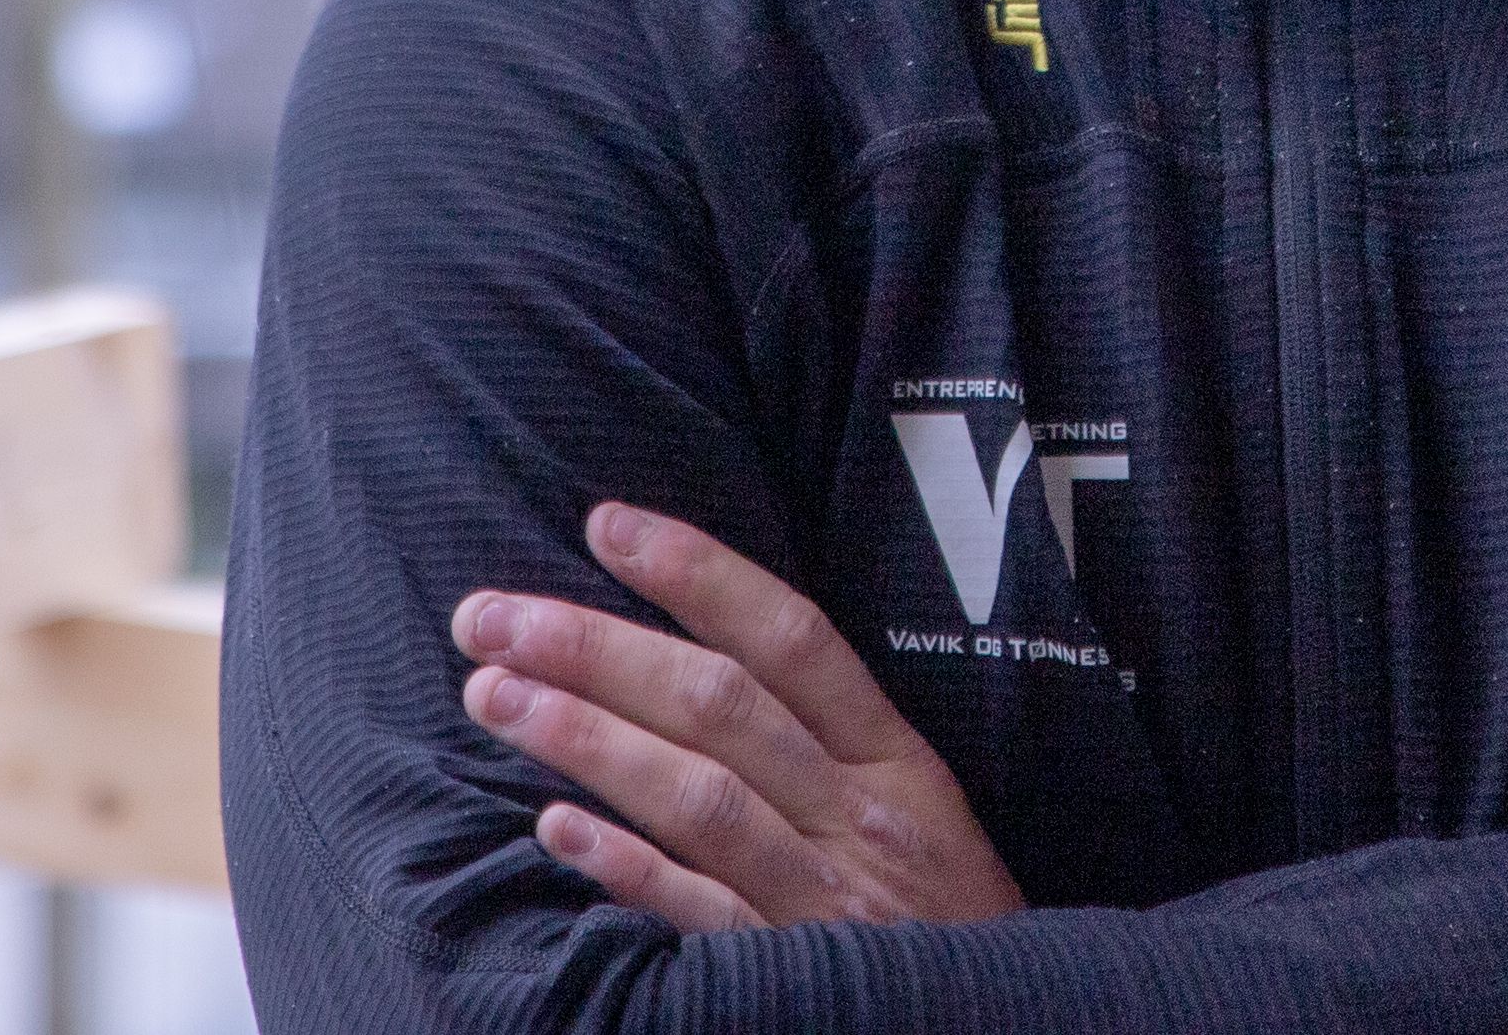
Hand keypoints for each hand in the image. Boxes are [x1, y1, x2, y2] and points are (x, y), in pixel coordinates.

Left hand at [452, 499, 1027, 932]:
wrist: (1017, 1032)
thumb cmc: (942, 920)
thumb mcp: (916, 810)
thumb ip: (825, 740)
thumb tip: (691, 651)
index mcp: (894, 760)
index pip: (792, 638)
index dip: (699, 573)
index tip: (605, 524)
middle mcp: (860, 818)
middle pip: (721, 705)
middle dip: (597, 648)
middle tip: (490, 616)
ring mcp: (824, 902)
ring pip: (699, 797)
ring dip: (587, 738)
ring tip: (493, 695)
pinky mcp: (788, 979)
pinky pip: (700, 916)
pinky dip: (627, 869)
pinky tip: (553, 827)